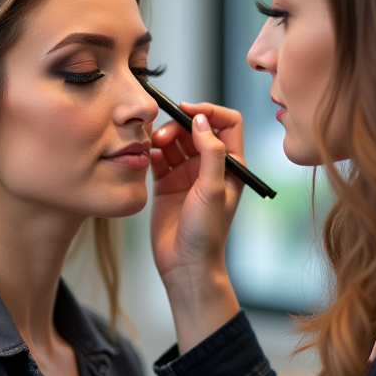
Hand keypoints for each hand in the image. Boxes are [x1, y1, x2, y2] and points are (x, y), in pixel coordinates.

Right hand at [150, 102, 243, 350]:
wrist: (185, 265)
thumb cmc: (206, 233)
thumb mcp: (213, 189)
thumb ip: (211, 152)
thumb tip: (201, 120)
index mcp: (230, 165)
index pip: (227, 123)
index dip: (209, 112)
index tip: (187, 111)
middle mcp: (209, 166)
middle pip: (195, 128)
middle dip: (178, 125)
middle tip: (163, 136)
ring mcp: (187, 174)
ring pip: (175, 140)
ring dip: (163, 137)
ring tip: (151, 146)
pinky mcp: (166, 183)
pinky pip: (158, 157)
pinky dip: (151, 152)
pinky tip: (146, 157)